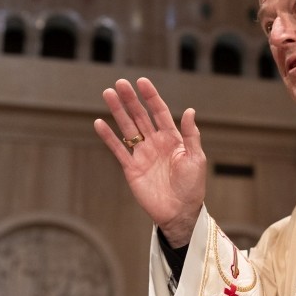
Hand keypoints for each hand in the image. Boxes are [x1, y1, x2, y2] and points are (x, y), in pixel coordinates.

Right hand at [94, 78, 206, 246]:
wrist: (180, 213)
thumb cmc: (192, 187)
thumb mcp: (196, 159)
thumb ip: (191, 135)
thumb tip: (189, 110)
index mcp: (172, 138)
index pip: (159, 112)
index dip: (151, 97)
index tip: (142, 82)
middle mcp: (155, 143)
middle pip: (140, 116)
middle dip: (131, 100)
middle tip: (119, 83)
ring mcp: (142, 154)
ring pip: (127, 128)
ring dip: (118, 112)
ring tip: (108, 94)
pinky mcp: (131, 168)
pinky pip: (118, 150)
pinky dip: (108, 137)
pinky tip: (99, 123)